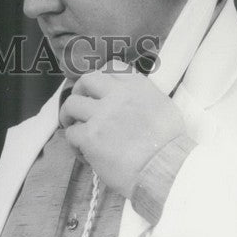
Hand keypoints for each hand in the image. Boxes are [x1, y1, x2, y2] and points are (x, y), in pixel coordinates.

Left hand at [59, 64, 186, 199]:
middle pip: (86, 80)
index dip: (99, 79)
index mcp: (138, 86)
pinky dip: (73, 145)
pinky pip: (71, 134)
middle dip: (78, 92)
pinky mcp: (91, 136)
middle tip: (78, 108)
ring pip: (72, 104)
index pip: (111, 67)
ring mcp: (102, 114)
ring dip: (68, 117)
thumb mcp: (163, 108)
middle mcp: (118, 95)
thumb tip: (132, 104)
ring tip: (75, 131)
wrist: (163, 168)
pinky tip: (84, 155)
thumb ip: (144, 99)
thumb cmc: (168, 147)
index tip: (95, 91)